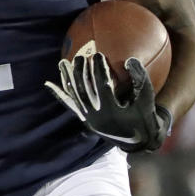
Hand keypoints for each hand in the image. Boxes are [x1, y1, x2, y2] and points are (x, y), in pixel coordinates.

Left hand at [45, 53, 171, 152]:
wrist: (137, 141)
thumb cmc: (144, 116)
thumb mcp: (146, 99)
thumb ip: (140, 79)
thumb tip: (129, 59)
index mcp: (112, 112)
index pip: (102, 87)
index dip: (99, 70)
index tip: (98, 54)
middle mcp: (96, 117)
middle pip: (84, 90)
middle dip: (81, 72)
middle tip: (81, 56)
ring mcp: (88, 119)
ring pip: (74, 96)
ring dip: (67, 79)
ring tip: (63, 62)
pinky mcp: (84, 119)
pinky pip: (70, 105)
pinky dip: (59, 94)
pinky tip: (48, 84)